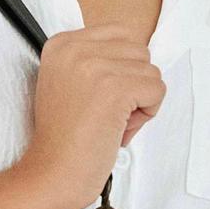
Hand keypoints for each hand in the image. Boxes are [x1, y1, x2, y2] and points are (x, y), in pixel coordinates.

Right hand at [23, 22, 166, 208]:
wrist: (52, 173)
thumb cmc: (64, 140)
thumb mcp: (70, 85)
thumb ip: (97, 63)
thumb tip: (141, 58)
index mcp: (61, 44)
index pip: (121, 35)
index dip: (122, 70)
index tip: (99, 98)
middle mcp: (75, 47)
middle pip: (139, 52)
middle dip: (133, 85)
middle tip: (106, 114)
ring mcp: (94, 66)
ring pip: (151, 71)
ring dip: (140, 102)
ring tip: (110, 123)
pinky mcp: (115, 88)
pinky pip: (157, 90)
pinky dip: (147, 115)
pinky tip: (119, 129)